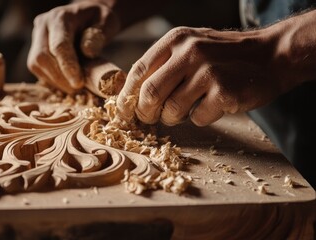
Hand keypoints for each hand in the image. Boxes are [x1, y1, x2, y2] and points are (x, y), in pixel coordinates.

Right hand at [27, 1, 119, 92]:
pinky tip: (67, 83)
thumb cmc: (99, 20)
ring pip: (36, 65)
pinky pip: (38, 69)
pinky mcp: (35, 50)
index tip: (78, 83)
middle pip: (42, 57)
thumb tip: (88, 52)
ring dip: (56, 81)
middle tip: (78, 89)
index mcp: (60, 17)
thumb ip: (97, 36)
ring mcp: (36, 37)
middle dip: (60, 78)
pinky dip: (52, 80)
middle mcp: (43, 25)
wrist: (87, 16)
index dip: (67, 66)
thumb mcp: (106, 22)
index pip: (59, 45)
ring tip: (75, 87)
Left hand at [117, 25, 301, 126]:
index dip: (128, 96)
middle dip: (145, 113)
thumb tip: (133, 93)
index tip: (127, 110)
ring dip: (173, 118)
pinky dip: (200, 118)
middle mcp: (190, 52)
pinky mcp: (224, 92)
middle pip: (149, 93)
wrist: (271, 56)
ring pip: (171, 110)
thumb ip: (164, 64)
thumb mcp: (191, 46)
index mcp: (176, 40)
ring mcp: (208, 72)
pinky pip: (198, 118)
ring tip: (184, 111)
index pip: (139, 71)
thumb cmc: (224, 56)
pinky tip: (211, 106)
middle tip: (150, 118)